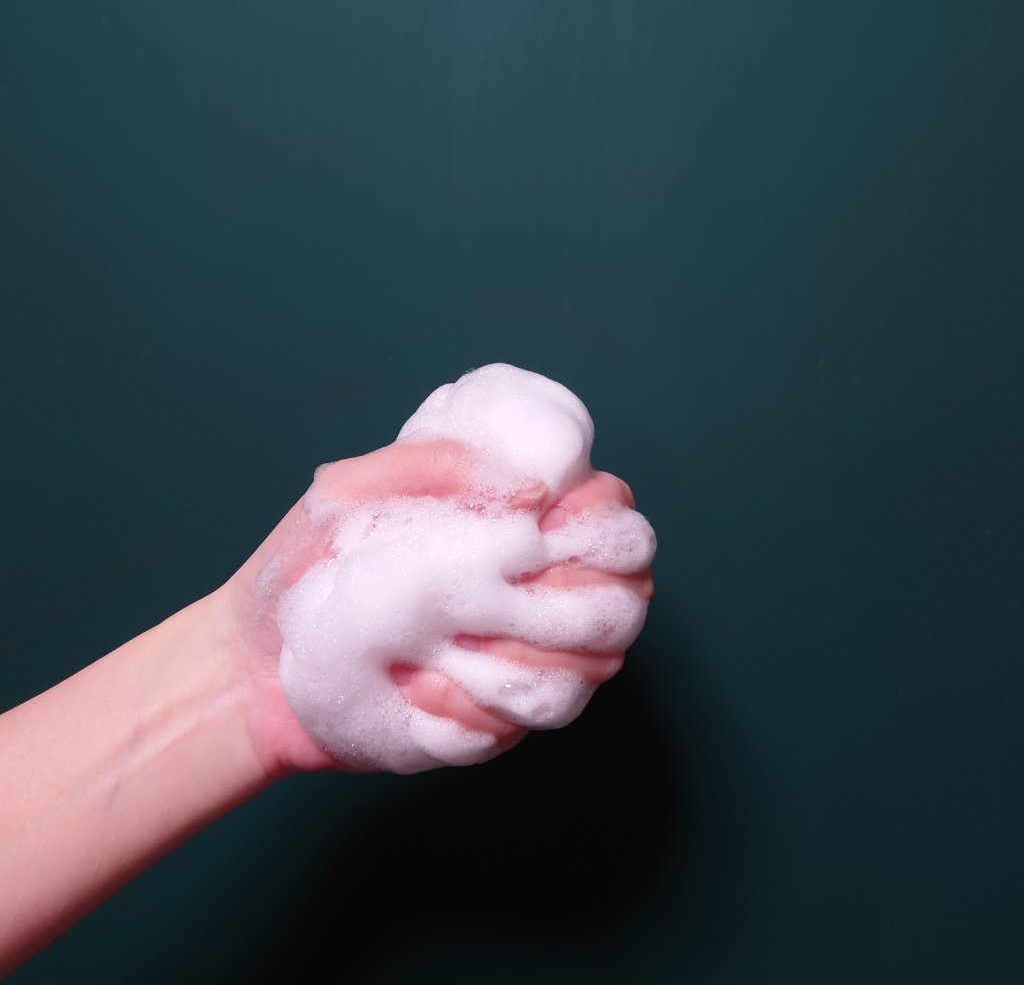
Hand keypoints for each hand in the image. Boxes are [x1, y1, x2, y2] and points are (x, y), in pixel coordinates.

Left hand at [219, 440, 652, 775]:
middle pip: (624, 592)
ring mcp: (518, 655)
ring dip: (523, 650)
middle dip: (580, 592)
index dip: (604, 517)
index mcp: (505, 526)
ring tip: (443, 640)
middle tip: (501, 591)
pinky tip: (417, 688)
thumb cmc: (297, 569)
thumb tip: (532, 486)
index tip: (555, 521)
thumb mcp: (348, 492)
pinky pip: (534, 716)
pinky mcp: (496, 716)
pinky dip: (478, 703)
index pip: (607, 515)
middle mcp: (528, 590)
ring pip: (596, 660)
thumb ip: (431, 465)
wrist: (251, 668)